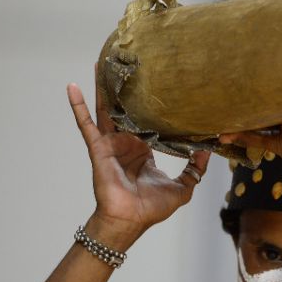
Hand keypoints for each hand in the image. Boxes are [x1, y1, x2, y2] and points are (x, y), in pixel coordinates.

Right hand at [69, 77, 208, 245]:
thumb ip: (196, 170)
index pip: (151, 122)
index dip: (155, 107)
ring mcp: (111, 144)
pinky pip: (85, 124)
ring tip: (100, 62)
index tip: (162, 87)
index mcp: (144, 150)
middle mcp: (127, 143)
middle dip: (127, 88)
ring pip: (106, 110)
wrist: (130, 220)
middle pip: (126, 109)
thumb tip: (209, 151)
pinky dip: (78, 106)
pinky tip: (72, 86)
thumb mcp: (183, 188)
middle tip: (128, 63)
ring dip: (102, 87)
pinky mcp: (98, 147)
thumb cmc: (151, 208)